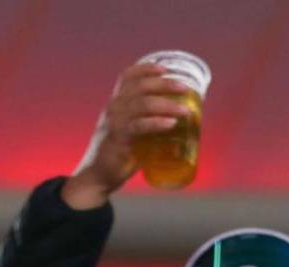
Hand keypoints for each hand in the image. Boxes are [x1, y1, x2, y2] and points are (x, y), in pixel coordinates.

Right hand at [61, 62, 194, 208]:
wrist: (102, 174)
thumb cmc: (123, 151)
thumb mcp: (135, 130)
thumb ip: (149, 120)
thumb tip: (181, 116)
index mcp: (118, 102)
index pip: (128, 76)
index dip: (146, 69)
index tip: (166, 69)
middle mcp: (115, 107)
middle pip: (140, 87)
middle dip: (165, 85)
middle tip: (185, 89)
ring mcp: (116, 122)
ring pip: (142, 104)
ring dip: (167, 104)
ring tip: (185, 110)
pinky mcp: (119, 139)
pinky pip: (139, 126)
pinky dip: (156, 123)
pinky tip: (170, 123)